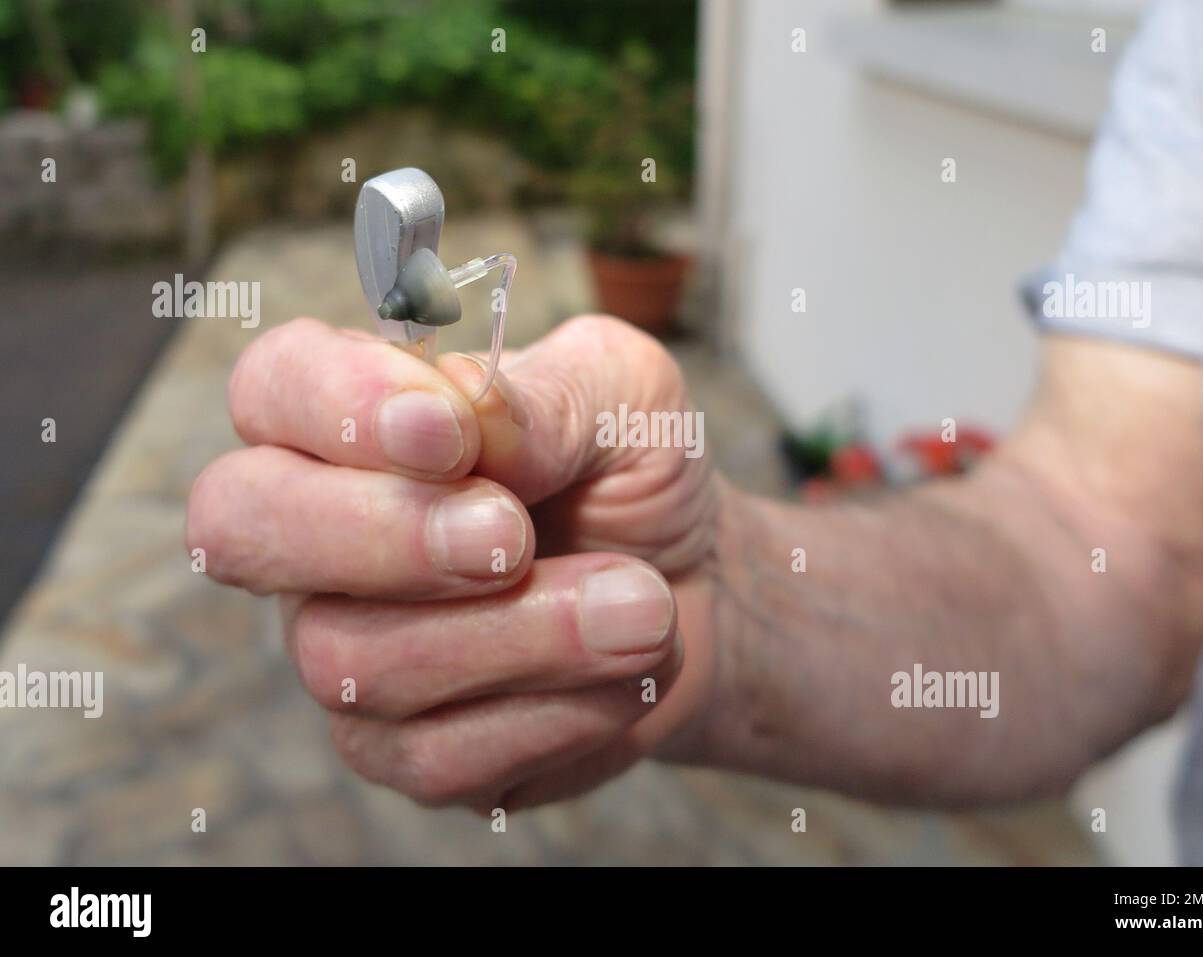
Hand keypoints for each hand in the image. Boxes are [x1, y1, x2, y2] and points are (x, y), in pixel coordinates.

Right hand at [186, 315, 722, 810]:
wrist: (693, 589)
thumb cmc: (634, 474)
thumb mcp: (625, 396)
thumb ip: (548, 395)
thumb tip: (467, 405)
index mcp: (356, 417)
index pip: (274, 386)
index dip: (339, 406)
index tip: (449, 433)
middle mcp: (320, 534)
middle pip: (243, 528)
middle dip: (384, 535)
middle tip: (510, 538)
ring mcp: (346, 646)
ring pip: (353, 660)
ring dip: (521, 636)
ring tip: (640, 608)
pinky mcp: (404, 749)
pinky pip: (436, 756)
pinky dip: (556, 712)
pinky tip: (622, 671)